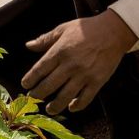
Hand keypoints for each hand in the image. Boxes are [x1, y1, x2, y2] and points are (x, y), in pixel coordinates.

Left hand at [20, 10, 136, 114]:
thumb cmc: (86, 29)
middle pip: (49, 85)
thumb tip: (28, 45)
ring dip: (55, 105)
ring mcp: (84, 75)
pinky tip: (71, 107)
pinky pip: (85, 98)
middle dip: (38, 94)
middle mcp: (70, 65)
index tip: (25, 85)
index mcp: (60, 51)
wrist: (113, 31)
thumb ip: (45, 39)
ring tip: (49, 109)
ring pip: (66, 96)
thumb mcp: (63, 29)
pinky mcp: (97, 81)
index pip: (40, 69)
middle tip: (33, 98)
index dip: (30, 79)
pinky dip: (77, 105)